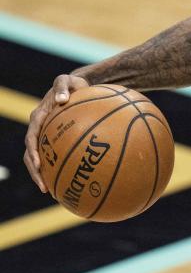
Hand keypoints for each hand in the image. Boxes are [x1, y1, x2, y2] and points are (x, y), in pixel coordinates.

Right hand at [23, 74, 89, 192]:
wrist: (76, 87)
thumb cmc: (73, 84)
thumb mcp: (68, 81)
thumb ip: (64, 86)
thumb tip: (61, 99)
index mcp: (39, 116)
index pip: (32, 137)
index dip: (33, 151)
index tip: (38, 164)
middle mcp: (38, 128)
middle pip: (31, 154)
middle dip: (35, 172)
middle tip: (44, 187)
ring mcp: (44, 135)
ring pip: (37, 159)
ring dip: (40, 175)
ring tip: (49, 191)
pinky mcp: (53, 140)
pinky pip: (52, 156)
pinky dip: (55, 169)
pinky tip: (65, 182)